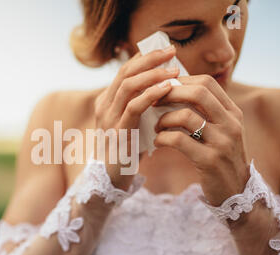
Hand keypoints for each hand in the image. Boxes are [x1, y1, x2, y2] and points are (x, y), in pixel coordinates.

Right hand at [94, 45, 178, 189]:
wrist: (112, 179)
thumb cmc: (128, 150)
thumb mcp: (135, 123)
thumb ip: (144, 106)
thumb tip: (168, 87)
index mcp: (108, 101)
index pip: (125, 71)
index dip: (145, 58)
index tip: (166, 51)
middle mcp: (105, 106)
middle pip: (126, 72)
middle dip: (150, 59)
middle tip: (172, 52)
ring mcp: (109, 118)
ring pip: (129, 86)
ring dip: (153, 75)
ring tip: (174, 71)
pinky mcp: (118, 132)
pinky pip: (134, 107)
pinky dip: (151, 95)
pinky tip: (168, 89)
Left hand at [153, 74, 250, 205]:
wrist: (236, 191)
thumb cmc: (221, 157)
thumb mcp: (222, 131)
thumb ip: (207, 112)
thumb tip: (176, 89)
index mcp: (232, 112)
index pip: (207, 82)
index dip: (181, 81)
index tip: (163, 88)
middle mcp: (230, 123)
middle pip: (198, 92)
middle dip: (170, 94)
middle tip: (154, 102)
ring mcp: (222, 142)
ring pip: (186, 116)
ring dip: (164, 119)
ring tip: (156, 126)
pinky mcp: (209, 161)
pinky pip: (179, 140)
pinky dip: (163, 138)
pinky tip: (158, 142)